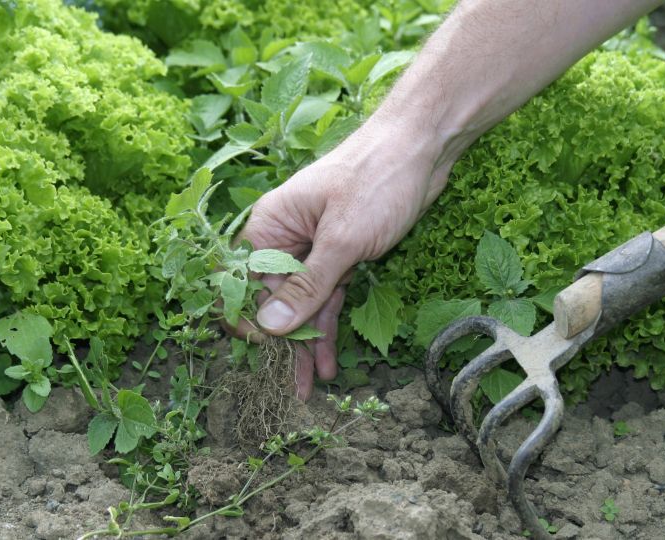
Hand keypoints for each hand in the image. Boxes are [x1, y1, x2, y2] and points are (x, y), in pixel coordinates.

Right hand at [237, 119, 450, 399]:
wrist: (422, 147)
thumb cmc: (376, 180)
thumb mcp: (341, 240)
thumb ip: (306, 286)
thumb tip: (269, 327)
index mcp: (271, 225)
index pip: (242, 281)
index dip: (249, 320)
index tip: (263, 354)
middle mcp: (286, 237)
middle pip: (273, 299)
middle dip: (282, 344)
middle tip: (291, 388)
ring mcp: (315, 247)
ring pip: (302, 304)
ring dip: (307, 344)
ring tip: (310, 388)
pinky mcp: (343, 253)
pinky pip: (328, 296)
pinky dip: (329, 326)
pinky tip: (331, 361)